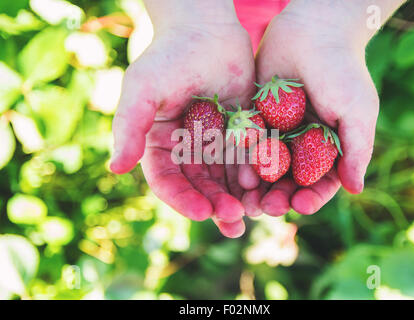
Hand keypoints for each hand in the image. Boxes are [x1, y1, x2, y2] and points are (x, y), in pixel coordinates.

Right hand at [110, 1, 254, 237]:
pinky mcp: (241, 132)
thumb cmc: (169, 56)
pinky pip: (249, 158)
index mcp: (160, 145)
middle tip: (234, 220)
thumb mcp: (142, 89)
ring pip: (227, 179)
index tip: (203, 213)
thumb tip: (115, 167)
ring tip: (255, 212)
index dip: (184, 200)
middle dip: (217, 205)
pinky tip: (268, 184)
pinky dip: (257, 173)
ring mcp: (215, 142)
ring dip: (240, 198)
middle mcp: (187, 149)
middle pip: (200, 187)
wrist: (206, 29)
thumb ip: (129, 127)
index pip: (169, 182)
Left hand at [241, 0, 381, 216]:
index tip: (299, 205)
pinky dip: (244, 160)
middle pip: (289, 180)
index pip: (320, 182)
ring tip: (247, 198)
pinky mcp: (257, 118)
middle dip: (278, 196)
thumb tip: (356, 190)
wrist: (312, 30)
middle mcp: (303, 144)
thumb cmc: (342, 70)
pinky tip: (236, 172)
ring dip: (258, 186)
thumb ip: (357, 150)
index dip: (311, 197)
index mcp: (329, 146)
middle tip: (266, 208)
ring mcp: (278, 132)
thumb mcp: (357, 111)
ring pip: (266, 168)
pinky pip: (249, 143)